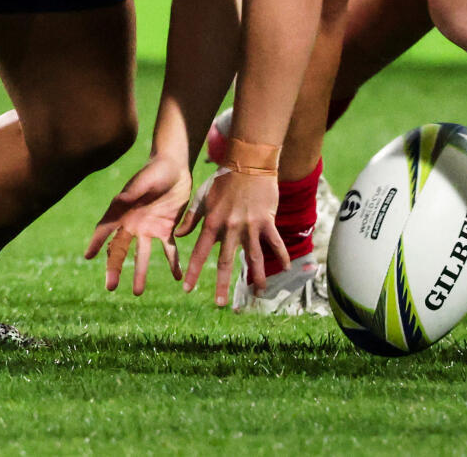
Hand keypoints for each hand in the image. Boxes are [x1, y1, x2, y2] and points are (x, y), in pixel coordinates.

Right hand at [84, 153, 190, 295]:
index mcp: (121, 210)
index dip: (96, 242)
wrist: (175, 167)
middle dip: (114, 268)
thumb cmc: (155, 170)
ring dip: (140, 272)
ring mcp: (148, 228)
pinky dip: (173, 263)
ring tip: (137, 292)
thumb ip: (133, 192)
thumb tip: (120, 200)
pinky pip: (169, 250)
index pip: (105, 229)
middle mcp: (131, 223)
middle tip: (110, 287)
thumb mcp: (144, 180)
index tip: (87, 256)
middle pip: (120, 249)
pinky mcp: (166, 229)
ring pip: (142, 254)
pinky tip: (178, 277)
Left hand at [185, 166, 285, 304]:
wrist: (248, 162)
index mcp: (212, 222)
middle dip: (222, 284)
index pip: (199, 251)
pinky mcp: (266, 220)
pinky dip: (281, 255)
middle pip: (225, 260)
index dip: (194, 271)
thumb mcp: (202, 196)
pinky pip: (274, 241)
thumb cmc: (223, 179)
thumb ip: (191, 218)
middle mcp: (230, 227)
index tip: (188, 289)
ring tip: (258, 293)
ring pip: (253, 256)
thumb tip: (179, 236)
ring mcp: (250, 224)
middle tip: (220, 304)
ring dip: (256, 276)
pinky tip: (287, 268)